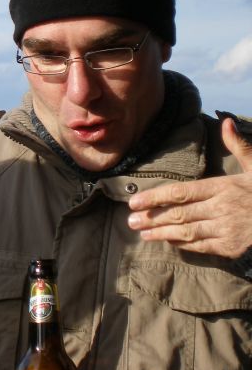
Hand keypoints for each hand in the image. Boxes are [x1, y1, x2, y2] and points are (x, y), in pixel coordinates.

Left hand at [127, 118, 251, 258]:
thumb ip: (238, 146)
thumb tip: (225, 122)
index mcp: (224, 187)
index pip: (181, 192)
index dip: (155, 197)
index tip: (135, 201)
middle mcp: (222, 208)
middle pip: (179, 213)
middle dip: (152, 217)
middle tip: (130, 220)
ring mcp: (227, 229)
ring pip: (186, 232)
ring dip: (161, 233)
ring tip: (141, 233)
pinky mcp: (232, 247)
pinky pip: (201, 246)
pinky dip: (183, 244)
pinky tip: (168, 241)